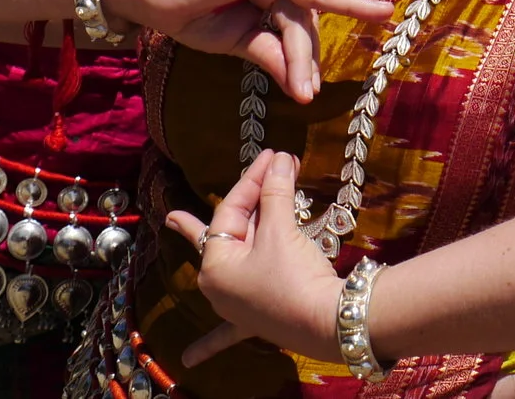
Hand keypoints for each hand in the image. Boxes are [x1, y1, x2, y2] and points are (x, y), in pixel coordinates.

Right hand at [111, 0, 395, 100]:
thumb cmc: (189, 14)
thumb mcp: (234, 43)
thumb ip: (269, 55)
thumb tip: (301, 88)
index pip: (298, 28)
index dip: (304, 62)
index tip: (307, 94)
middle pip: (303, 19)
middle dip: (309, 55)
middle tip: (313, 91)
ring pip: (297, 7)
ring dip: (301, 50)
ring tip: (305, 88)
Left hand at [169, 150, 342, 368]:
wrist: (326, 323)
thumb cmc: (293, 276)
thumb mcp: (281, 231)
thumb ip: (276, 193)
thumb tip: (280, 160)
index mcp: (215, 265)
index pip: (230, 210)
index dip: (253, 179)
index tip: (274, 156)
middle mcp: (220, 287)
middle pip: (235, 231)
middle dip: (251, 200)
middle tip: (267, 168)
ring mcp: (238, 306)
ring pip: (239, 260)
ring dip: (249, 231)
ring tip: (220, 213)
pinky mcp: (258, 319)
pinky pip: (228, 332)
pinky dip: (209, 343)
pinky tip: (188, 358)